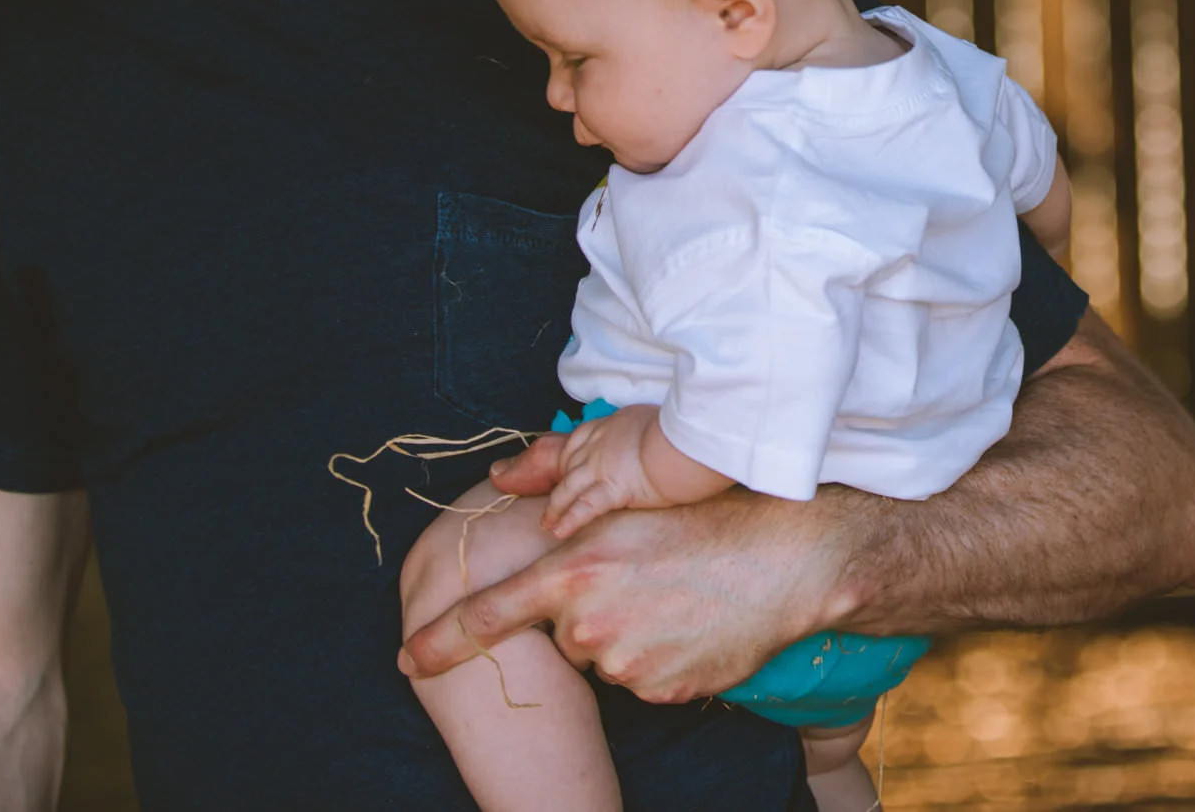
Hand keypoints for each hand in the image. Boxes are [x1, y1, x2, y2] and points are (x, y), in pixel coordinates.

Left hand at [397, 487, 859, 702]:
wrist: (787, 559)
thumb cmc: (708, 518)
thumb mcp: (628, 504)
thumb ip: (568, 517)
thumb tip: (524, 516)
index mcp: (574, 571)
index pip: (487, 615)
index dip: (440, 641)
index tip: (407, 659)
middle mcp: (590, 625)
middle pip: (564, 635)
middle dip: (589, 613)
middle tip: (643, 578)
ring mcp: (626, 665)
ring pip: (605, 659)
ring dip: (629, 635)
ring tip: (679, 597)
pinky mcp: (661, 691)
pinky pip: (643, 679)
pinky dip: (661, 657)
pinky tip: (696, 625)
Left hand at [536, 406, 669, 538]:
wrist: (681, 443)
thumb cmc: (676, 430)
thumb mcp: (650, 418)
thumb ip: (638, 430)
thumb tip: (644, 437)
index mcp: (608, 427)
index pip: (578, 441)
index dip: (568, 458)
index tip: (565, 469)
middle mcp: (597, 447)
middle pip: (566, 465)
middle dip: (555, 482)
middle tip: (549, 498)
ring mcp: (600, 469)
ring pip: (567, 488)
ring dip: (554, 507)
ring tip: (547, 523)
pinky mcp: (611, 491)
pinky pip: (583, 508)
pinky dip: (569, 520)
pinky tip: (558, 532)